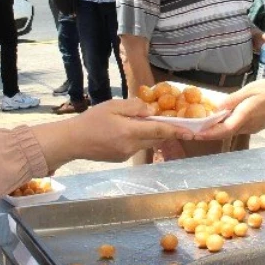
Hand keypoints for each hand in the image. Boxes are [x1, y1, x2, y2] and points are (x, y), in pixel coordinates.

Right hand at [65, 98, 192, 162]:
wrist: (72, 141)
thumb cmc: (90, 120)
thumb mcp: (112, 106)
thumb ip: (134, 107)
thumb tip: (151, 111)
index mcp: (129, 132)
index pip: (159, 131)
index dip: (177, 131)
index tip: (192, 133)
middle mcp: (131, 146)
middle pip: (155, 137)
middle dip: (164, 130)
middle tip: (173, 122)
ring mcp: (126, 154)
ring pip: (145, 142)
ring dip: (147, 133)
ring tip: (135, 121)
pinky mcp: (121, 158)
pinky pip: (135, 146)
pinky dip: (136, 138)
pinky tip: (122, 130)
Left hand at [196, 79, 264, 139]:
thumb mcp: (252, 89)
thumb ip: (234, 99)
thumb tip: (217, 108)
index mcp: (246, 115)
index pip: (224, 129)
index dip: (209, 133)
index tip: (195, 133)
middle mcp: (247, 125)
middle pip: (224, 133)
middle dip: (206, 134)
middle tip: (189, 132)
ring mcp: (252, 127)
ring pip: (229, 131)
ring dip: (214, 130)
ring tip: (198, 125)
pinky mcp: (255, 126)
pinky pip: (236, 128)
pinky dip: (224, 126)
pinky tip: (218, 119)